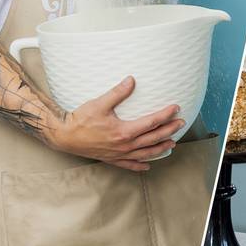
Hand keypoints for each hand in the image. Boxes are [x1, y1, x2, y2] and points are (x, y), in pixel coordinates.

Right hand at [48, 76, 184, 171]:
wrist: (64, 137)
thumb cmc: (81, 119)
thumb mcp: (99, 103)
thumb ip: (118, 92)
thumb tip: (132, 80)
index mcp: (124, 132)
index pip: (151, 122)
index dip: (166, 115)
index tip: (176, 108)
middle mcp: (124, 145)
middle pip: (153, 138)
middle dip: (169, 130)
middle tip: (181, 123)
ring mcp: (118, 154)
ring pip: (145, 153)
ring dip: (160, 148)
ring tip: (172, 144)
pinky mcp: (111, 159)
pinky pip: (129, 165)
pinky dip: (140, 165)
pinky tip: (148, 165)